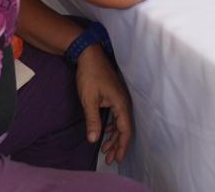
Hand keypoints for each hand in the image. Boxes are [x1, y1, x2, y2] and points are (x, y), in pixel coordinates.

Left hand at [74, 45, 134, 163]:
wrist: (89, 55)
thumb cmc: (90, 76)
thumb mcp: (89, 99)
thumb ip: (92, 120)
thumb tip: (94, 140)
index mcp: (121, 103)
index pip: (126, 129)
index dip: (122, 145)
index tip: (118, 159)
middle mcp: (124, 102)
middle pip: (124, 128)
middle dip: (117, 145)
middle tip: (109, 159)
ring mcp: (119, 99)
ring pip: (120, 123)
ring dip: (114, 137)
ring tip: (105, 151)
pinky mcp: (114, 97)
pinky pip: (116, 116)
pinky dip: (112, 127)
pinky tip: (105, 133)